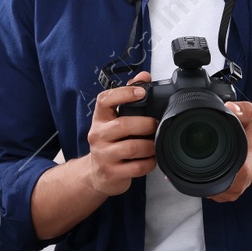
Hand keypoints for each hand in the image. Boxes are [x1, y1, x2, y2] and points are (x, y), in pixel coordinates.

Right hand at [82, 71, 157, 198]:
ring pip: (132, 147)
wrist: (96, 174)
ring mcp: (103, 155)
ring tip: (154, 143)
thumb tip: (144, 76)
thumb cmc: (109, 142)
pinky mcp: (111, 173)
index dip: (124, 94)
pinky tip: (151, 158)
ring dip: (150, 145)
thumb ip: (128, 97)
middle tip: (155, 125)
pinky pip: (137, 167)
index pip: (104, 100)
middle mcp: (98, 135)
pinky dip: (149, 162)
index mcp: (100, 119)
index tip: (141, 93)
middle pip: (124, 125)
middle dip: (146, 125)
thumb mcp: (114, 120)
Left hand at [202, 99, 251, 202]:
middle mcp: (238, 184)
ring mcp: (235, 191)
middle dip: (195, 171)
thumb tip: (228, 107)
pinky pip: (213, 193)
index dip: (198, 167)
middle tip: (191, 155)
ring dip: (200, 178)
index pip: (212, 176)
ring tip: (199, 161)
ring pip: (208, 191)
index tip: (192, 155)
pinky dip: (206, 183)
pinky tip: (205, 170)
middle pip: (206, 185)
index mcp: (242, 169)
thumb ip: (243, 110)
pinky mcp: (232, 193)